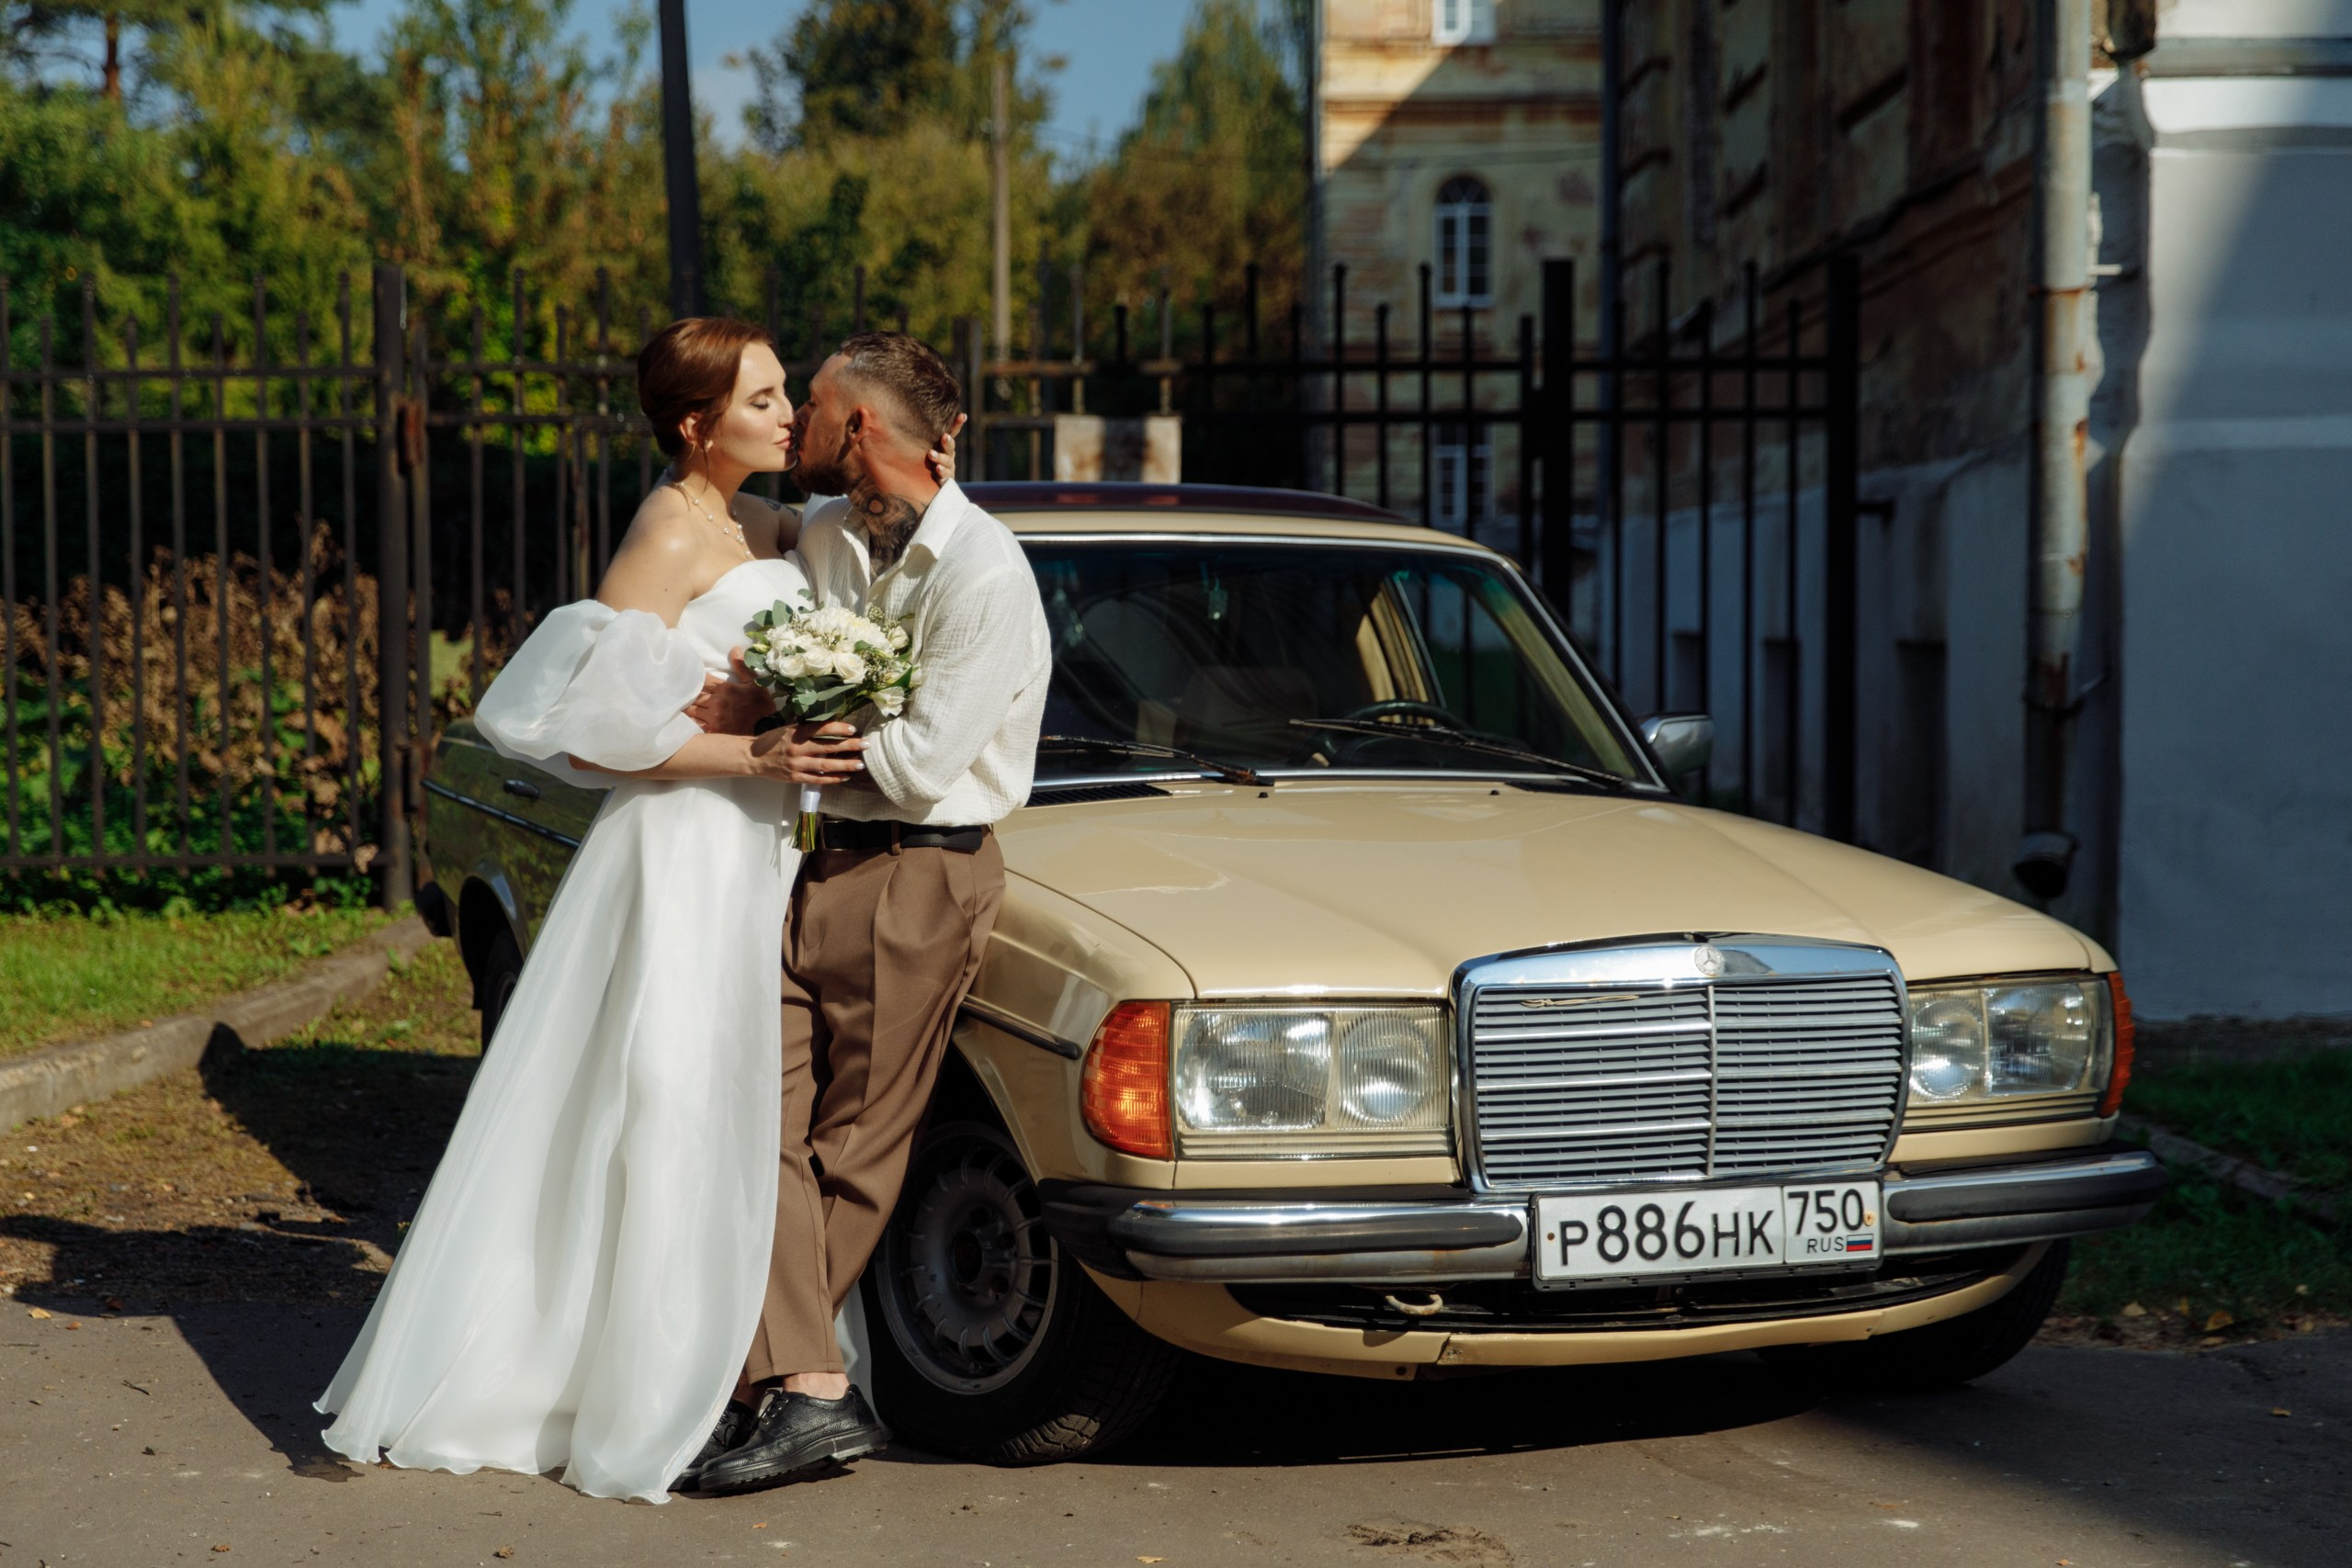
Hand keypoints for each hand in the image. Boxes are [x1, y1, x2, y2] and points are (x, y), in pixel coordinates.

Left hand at [687, 650, 778, 734]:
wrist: (766, 729)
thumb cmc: (761, 705)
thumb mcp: (754, 683)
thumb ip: (741, 667)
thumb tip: (734, 649)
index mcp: (725, 688)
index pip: (703, 680)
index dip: (694, 677)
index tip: (686, 675)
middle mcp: (716, 702)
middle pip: (695, 695)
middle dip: (687, 692)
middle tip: (677, 689)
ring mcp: (714, 717)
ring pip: (692, 709)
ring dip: (685, 705)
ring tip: (678, 702)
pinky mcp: (713, 730)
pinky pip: (696, 724)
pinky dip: (689, 720)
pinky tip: (684, 718)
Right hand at [748, 720, 865, 786]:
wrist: (753, 757)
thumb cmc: (773, 740)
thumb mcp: (789, 729)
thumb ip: (807, 729)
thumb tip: (832, 726)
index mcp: (796, 733)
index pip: (821, 728)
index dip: (839, 727)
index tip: (853, 728)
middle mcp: (798, 748)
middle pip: (828, 747)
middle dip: (849, 746)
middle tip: (866, 744)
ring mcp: (797, 764)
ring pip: (826, 766)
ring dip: (845, 765)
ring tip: (860, 764)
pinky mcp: (795, 777)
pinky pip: (817, 779)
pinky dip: (832, 779)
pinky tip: (845, 777)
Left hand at [924, 414, 964, 483]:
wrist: (928, 485)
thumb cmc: (924, 461)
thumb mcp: (924, 447)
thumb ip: (919, 436)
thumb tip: (900, 413)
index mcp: (944, 446)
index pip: (952, 433)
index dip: (957, 424)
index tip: (962, 415)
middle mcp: (948, 456)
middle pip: (950, 448)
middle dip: (947, 442)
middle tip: (945, 437)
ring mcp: (948, 468)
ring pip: (947, 462)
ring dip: (940, 458)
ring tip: (931, 454)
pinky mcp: (945, 480)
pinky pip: (945, 477)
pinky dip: (942, 473)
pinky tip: (938, 470)